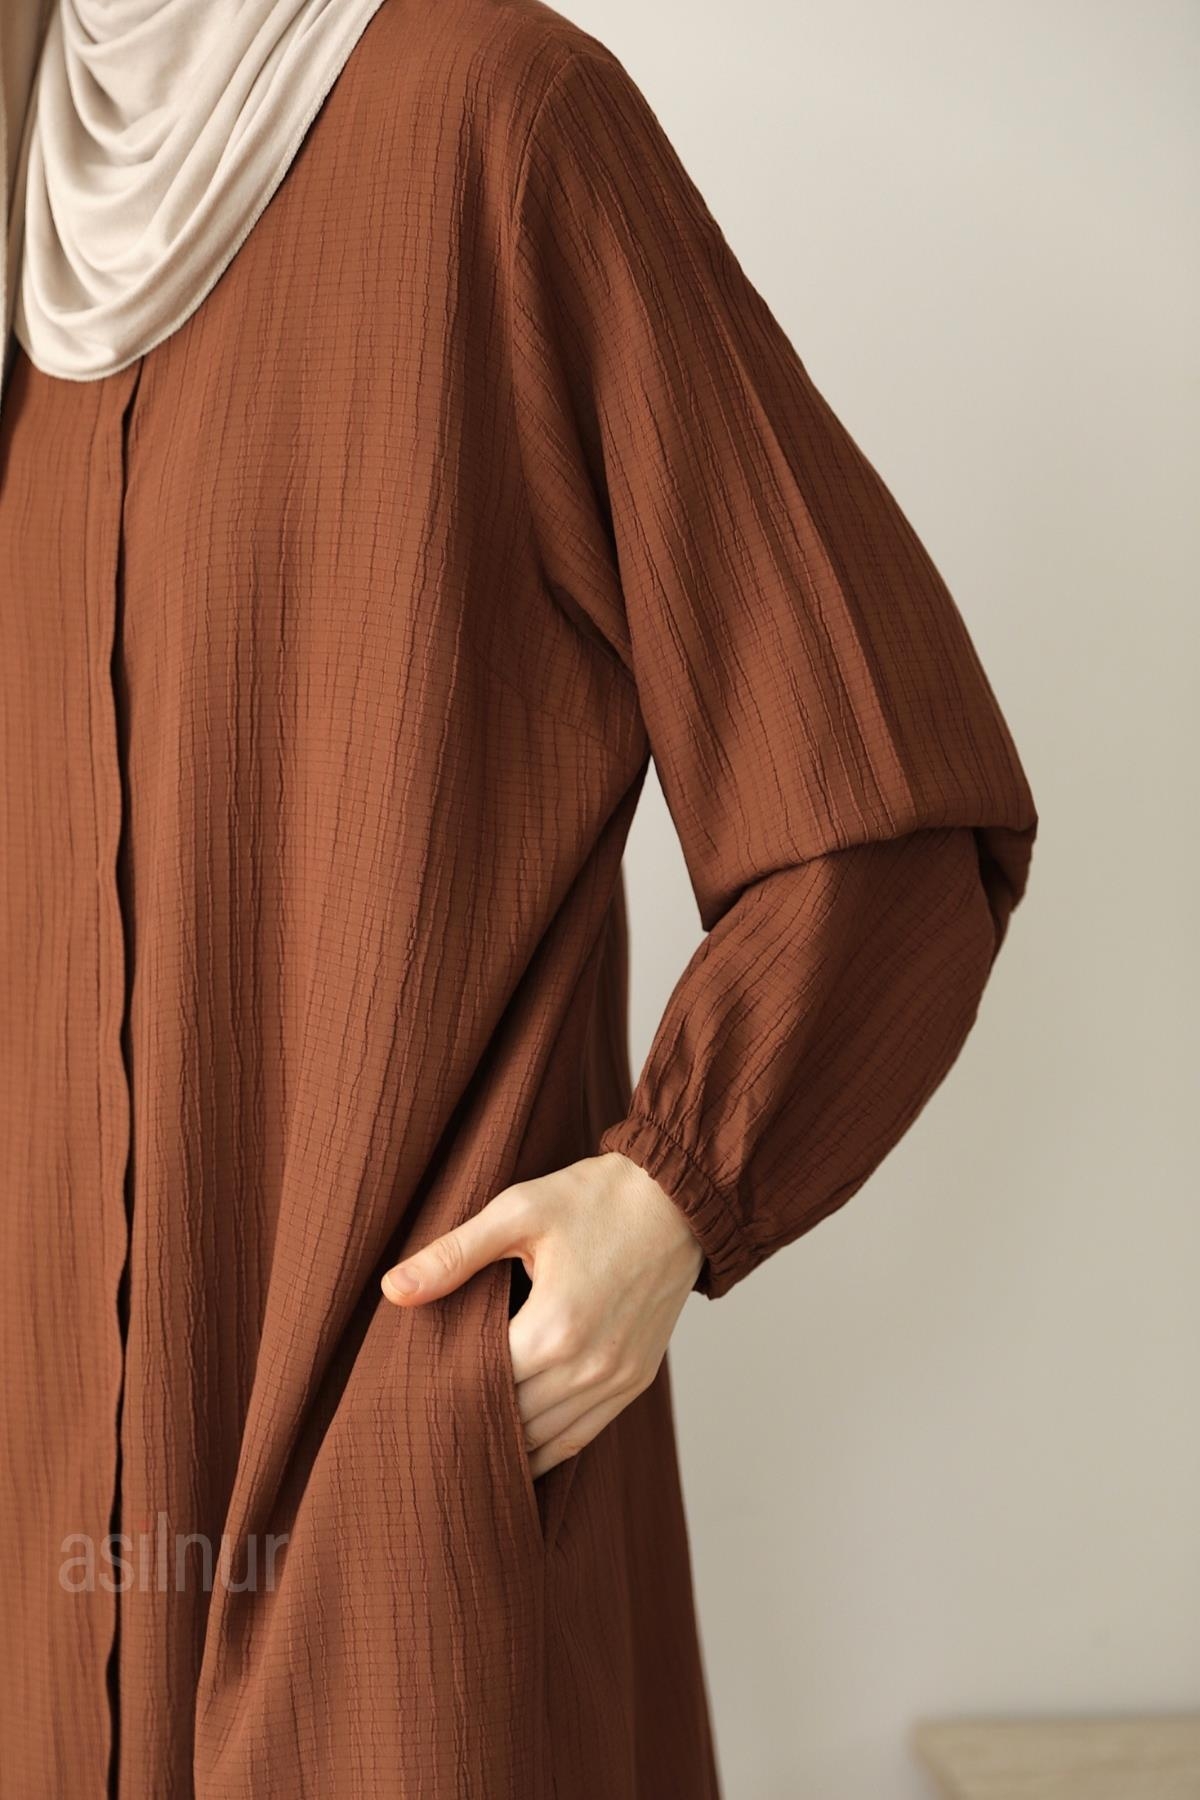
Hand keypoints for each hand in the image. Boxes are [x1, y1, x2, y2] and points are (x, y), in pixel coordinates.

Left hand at [380, 1151, 704, 1475]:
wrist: (679, 1197)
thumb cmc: (595, 1198)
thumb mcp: (518, 1210)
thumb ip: (453, 1254)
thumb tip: (392, 1290)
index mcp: (554, 1328)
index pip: (480, 1388)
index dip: (442, 1395)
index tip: (409, 1398)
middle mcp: (589, 1367)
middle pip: (512, 1423)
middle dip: (470, 1425)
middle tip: (425, 1429)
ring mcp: (618, 1379)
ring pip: (547, 1441)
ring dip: (508, 1446)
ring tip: (462, 1449)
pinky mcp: (637, 1378)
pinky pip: (584, 1435)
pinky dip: (548, 1446)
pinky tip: (518, 1448)